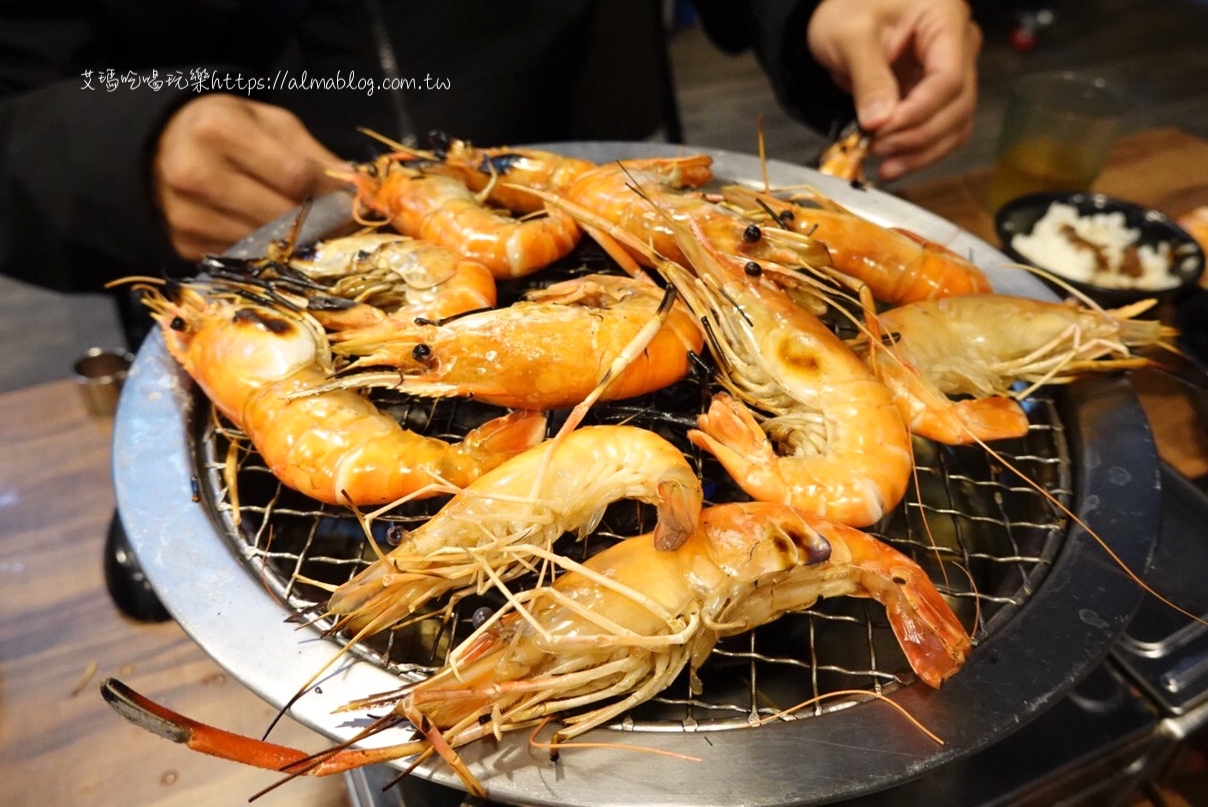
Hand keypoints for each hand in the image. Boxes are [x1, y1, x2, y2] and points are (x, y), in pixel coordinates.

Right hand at [153, 94, 348, 260]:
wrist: (159, 146)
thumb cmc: (225, 129)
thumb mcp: (268, 123)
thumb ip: (313, 154)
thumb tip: (355, 190)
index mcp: (219, 130)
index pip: (294, 175)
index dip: (329, 192)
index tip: (349, 200)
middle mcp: (195, 173)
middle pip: (281, 216)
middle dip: (318, 223)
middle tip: (339, 225)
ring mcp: (186, 214)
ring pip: (265, 244)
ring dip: (294, 243)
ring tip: (309, 231)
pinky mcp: (184, 243)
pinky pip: (243, 258)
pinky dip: (265, 253)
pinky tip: (273, 239)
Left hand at [807, 0, 981, 179]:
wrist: (842, 9)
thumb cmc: (849, 6)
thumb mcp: (850, 36)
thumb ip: (868, 78)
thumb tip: (879, 121)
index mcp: (944, 19)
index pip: (949, 78)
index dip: (919, 112)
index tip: (884, 129)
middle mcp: (958, 46)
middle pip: (957, 106)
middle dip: (917, 135)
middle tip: (876, 146)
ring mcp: (951, 71)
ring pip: (955, 126)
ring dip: (921, 152)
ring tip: (883, 162)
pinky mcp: (936, 95)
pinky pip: (940, 131)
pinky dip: (919, 152)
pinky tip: (894, 163)